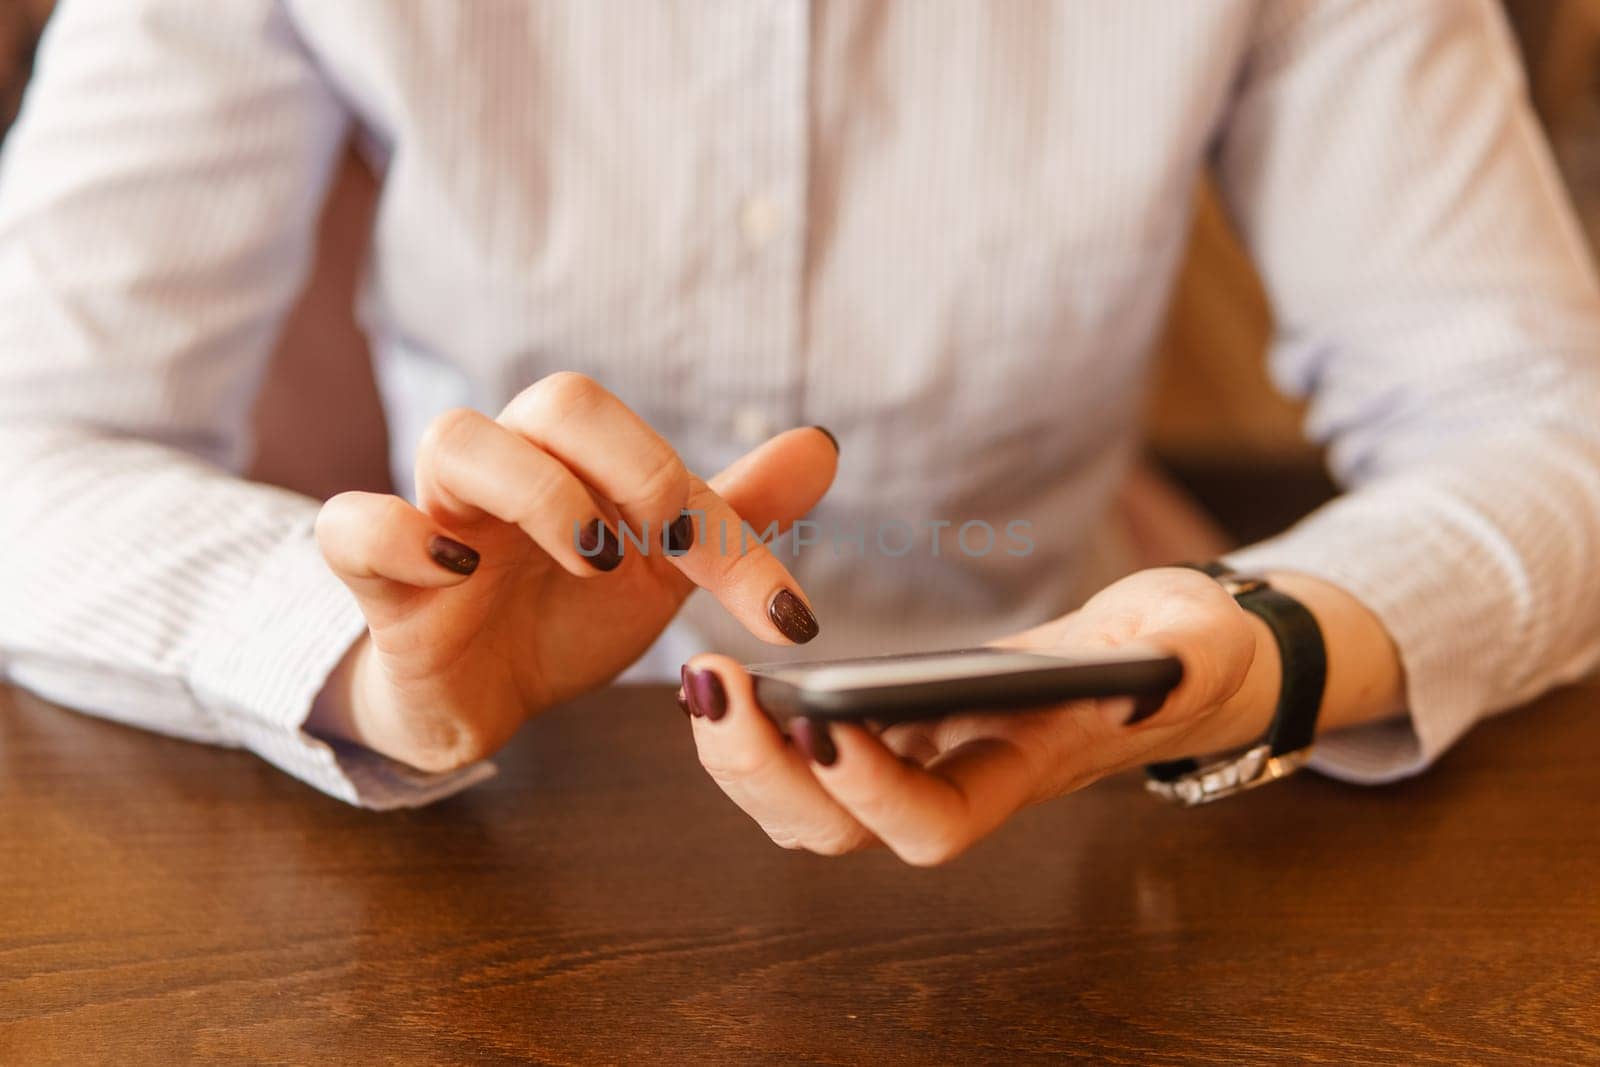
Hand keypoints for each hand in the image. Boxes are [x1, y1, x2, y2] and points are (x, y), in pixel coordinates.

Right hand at [310, 372, 836, 771]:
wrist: (483, 697)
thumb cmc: (563, 616)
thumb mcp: (661, 571)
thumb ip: (730, 513)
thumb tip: (822, 445)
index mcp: (578, 462)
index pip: (649, 442)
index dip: (721, 516)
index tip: (783, 612)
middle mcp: (509, 469)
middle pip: (558, 401)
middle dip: (637, 471)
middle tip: (672, 552)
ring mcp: (435, 515)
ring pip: (458, 439)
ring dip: (541, 494)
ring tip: (592, 563)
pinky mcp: (376, 577)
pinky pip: (352, 525)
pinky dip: (398, 534)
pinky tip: (457, 571)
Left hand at [681, 566, 1279, 865]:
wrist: (1170, 658)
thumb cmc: (1186, 656)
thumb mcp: (1200, 645)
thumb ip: (1183, 664)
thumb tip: (1150, 682)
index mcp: (1023, 774)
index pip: (934, 824)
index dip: (875, 792)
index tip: (825, 725)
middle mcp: (958, 783)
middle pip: (838, 832)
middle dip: (764, 775)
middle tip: (712, 688)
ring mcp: (922, 758)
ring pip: (808, 805)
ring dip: (743, 754)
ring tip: (704, 678)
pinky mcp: (903, 722)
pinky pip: (813, 748)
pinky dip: (763, 724)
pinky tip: (734, 671)